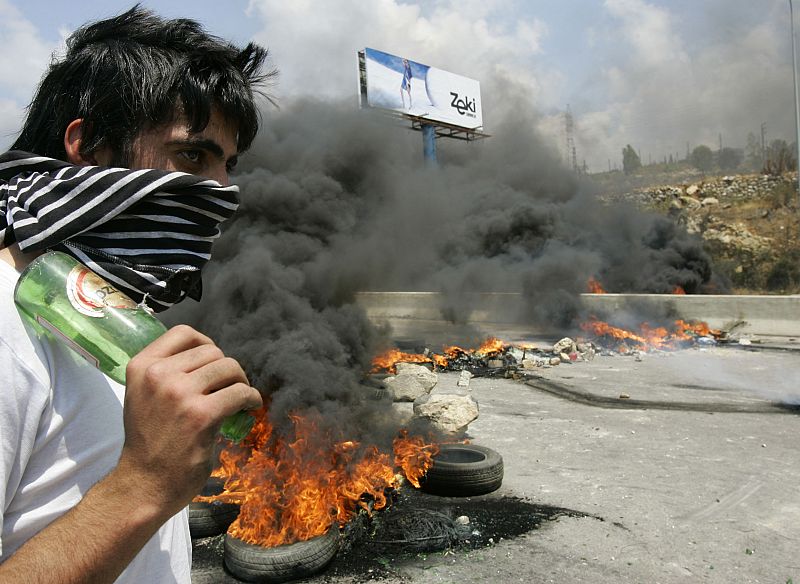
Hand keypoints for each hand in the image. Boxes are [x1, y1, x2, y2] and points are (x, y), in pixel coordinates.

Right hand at [116, 324, 261, 517]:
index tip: (213, 362)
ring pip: (229, 368)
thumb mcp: (144, 396)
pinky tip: (249, 407)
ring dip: (241, 381)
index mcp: (142, 366)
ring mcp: (179, 394)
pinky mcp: (201, 416)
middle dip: (226, 368)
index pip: (183, 333)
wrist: (143, 484)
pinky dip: (251, 398)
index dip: (205, 343)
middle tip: (229, 387)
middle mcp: (158, 375)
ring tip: (239, 397)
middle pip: (212, 351)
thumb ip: (166, 373)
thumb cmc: (149, 441)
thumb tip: (207, 358)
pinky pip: (240, 392)